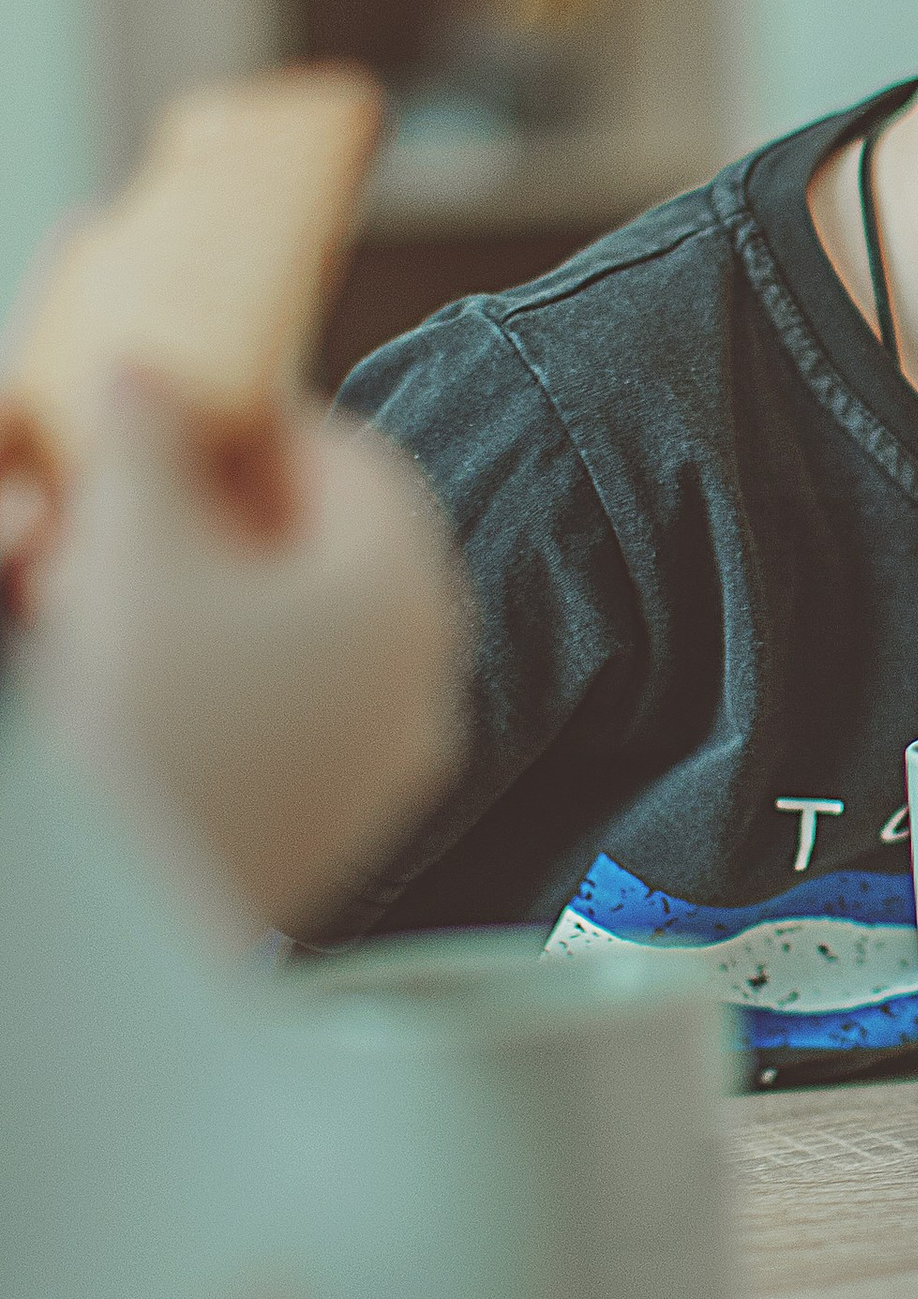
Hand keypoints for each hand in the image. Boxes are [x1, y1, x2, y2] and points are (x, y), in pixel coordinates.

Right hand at [21, 374, 465, 929]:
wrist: (129, 923)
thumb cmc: (148, 726)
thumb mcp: (135, 546)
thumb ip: (147, 437)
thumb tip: (147, 376)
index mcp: (407, 588)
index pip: (355, 456)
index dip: (258, 423)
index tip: (181, 416)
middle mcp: (426, 673)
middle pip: (332, 548)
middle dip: (220, 515)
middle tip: (129, 505)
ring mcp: (388, 761)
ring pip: (307, 634)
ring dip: (212, 596)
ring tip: (109, 590)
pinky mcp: (336, 826)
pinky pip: (291, 714)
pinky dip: (223, 677)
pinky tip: (136, 678)